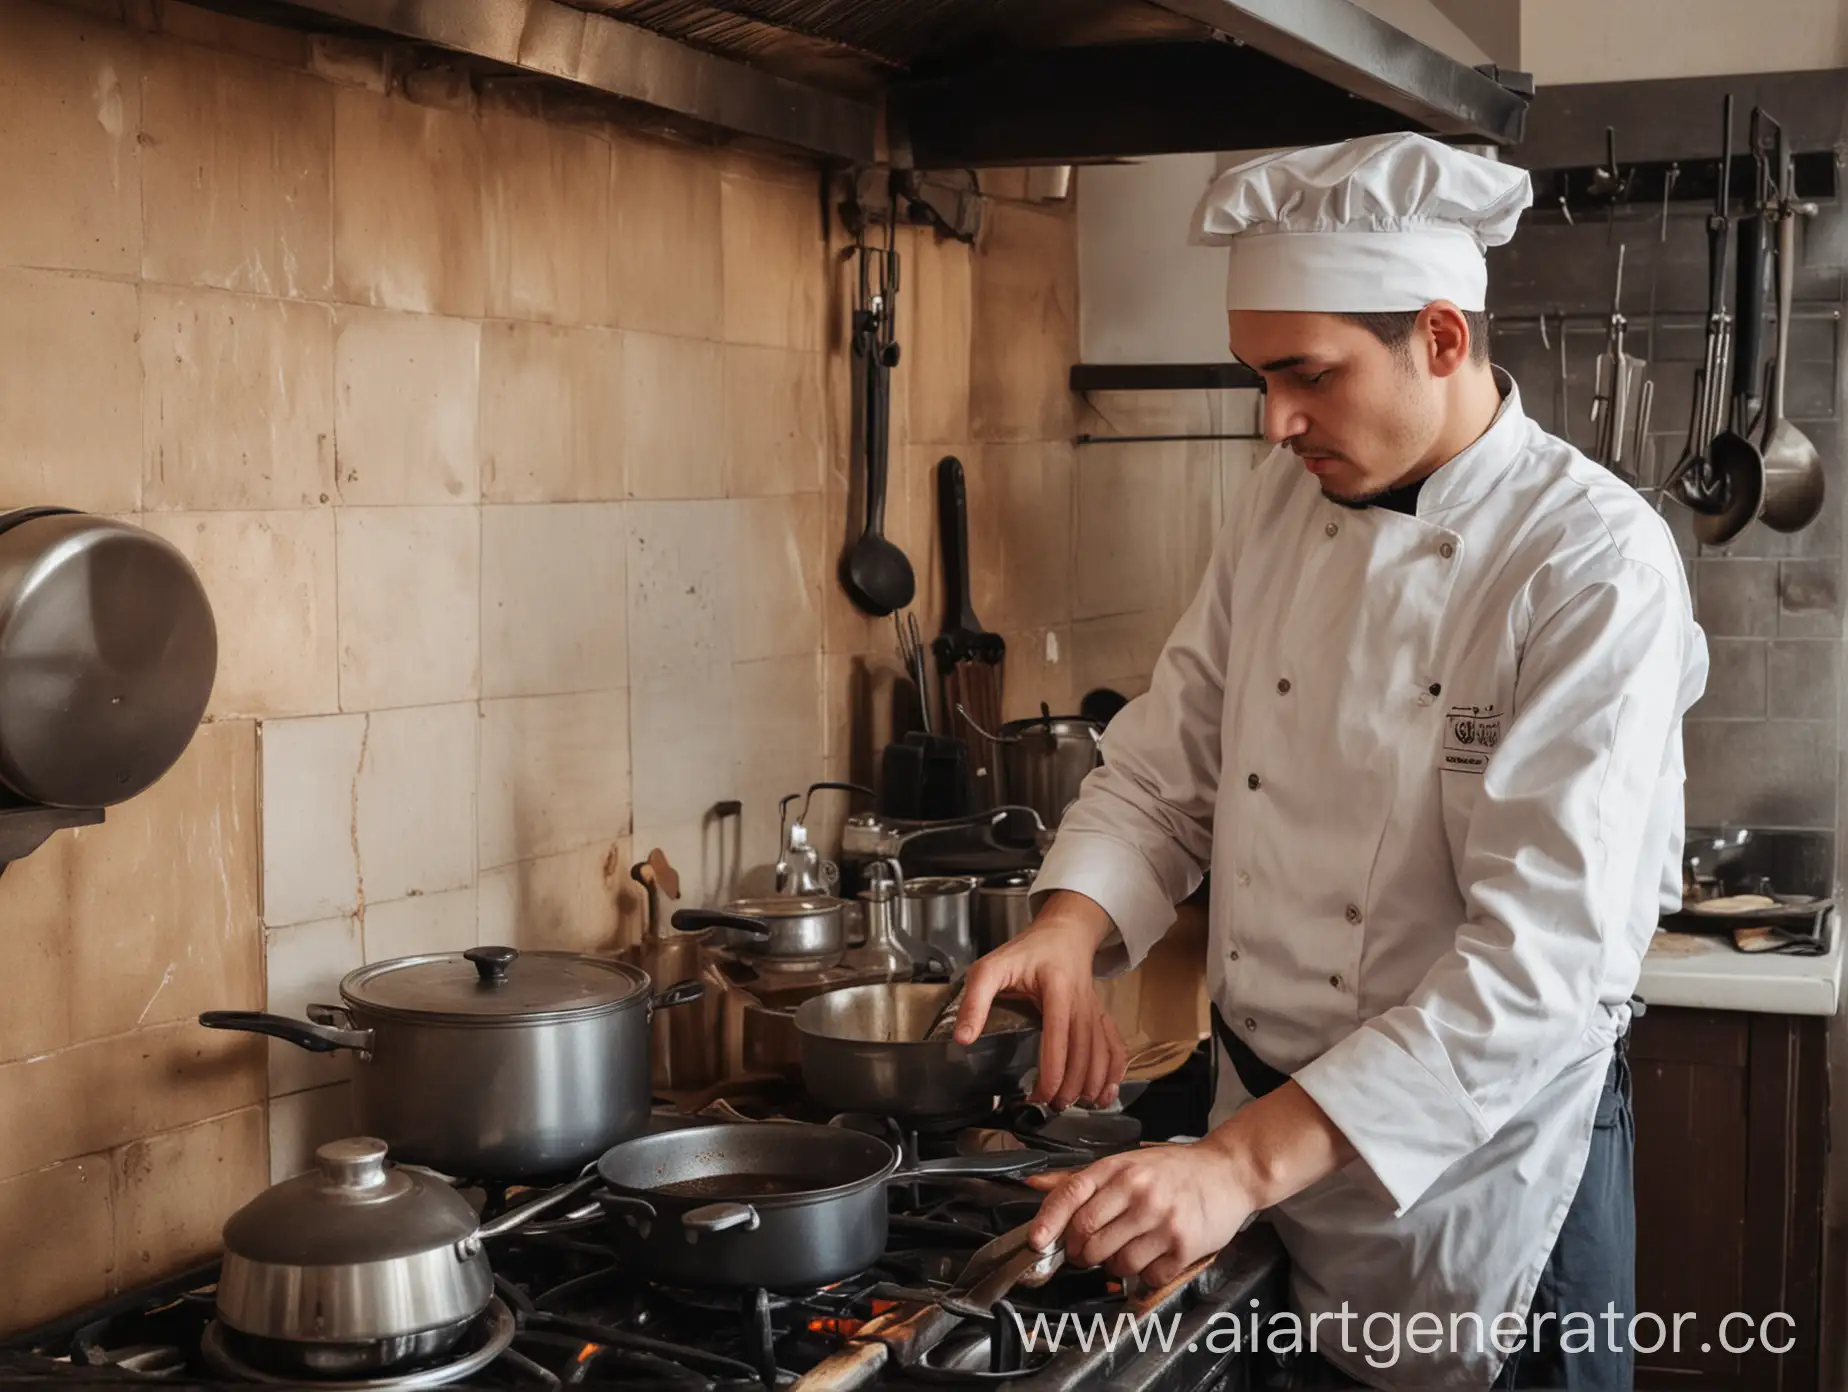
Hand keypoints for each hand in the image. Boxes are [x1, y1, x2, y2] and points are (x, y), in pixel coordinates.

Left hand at [953, 891, 1126, 1109]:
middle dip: (1070, 1087)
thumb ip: (975, 1001)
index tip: (1039, 1095)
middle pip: (1083, 1053)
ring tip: (1076, 1105)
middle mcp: (1082, 1003)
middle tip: (1051, 1106)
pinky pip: (1115, 1045)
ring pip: (1101, 1054)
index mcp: (1056, 991)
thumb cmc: (1026, 951)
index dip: (1052, 1073)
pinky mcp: (1101, 1016)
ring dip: (1092, 1085)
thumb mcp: (991, 968)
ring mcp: (1095, 1010)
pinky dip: (1115, 1071)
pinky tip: (1107, 1092)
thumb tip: (963, 1039)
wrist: (1064, 933)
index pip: (1059, 1039)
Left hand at [1023, 1143, 1254, 1287]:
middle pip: (1088, 1236)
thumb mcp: (1125, 1163)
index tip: (1037, 1241)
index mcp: (1119, 1169)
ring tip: (1128, 1248)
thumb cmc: (1173, 1170)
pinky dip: (1145, 1274)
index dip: (1049, 1220)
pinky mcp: (1184, 1245)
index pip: (1072, 1194)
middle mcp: (1139, 1192)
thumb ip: (1080, 1179)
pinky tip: (1154, 1255)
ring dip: (1115, 1265)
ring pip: (1116, 1262)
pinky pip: (1148, 1276)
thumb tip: (1034, 1183)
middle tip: (1088, 1251)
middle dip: (1082, 1252)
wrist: (1227, 1172)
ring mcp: (1162, 1219)